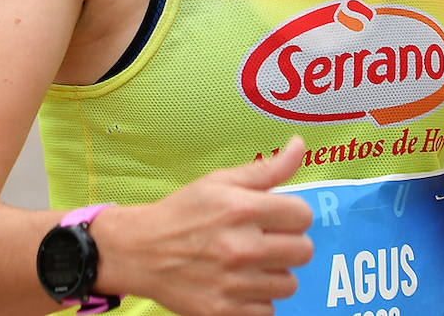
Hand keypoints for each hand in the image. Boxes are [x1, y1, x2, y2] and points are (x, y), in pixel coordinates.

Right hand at [94, 136, 313, 315]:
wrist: (140, 252)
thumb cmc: (183, 212)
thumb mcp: (220, 181)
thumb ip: (267, 168)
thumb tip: (298, 145)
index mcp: (241, 209)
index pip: (303, 215)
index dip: (292, 214)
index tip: (277, 217)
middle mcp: (241, 247)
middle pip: (303, 251)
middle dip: (289, 243)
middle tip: (266, 240)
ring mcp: (233, 284)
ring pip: (289, 284)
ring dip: (275, 273)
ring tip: (251, 263)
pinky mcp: (224, 312)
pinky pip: (268, 311)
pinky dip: (258, 300)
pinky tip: (240, 284)